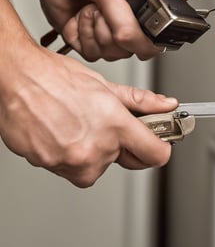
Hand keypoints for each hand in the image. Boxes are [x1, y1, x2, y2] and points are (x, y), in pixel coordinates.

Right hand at [0, 41, 176, 186]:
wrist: (17, 79)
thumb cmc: (55, 78)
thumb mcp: (104, 85)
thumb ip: (140, 102)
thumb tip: (166, 105)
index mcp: (115, 125)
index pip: (155, 154)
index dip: (159, 147)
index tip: (158, 143)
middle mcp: (96, 149)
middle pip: (124, 161)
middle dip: (118, 146)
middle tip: (102, 122)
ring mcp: (72, 161)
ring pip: (95, 167)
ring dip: (90, 151)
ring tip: (75, 123)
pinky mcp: (52, 167)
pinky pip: (71, 168)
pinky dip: (69, 154)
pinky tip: (61, 130)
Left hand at [25, 0, 180, 60]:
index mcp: (148, 9)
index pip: (155, 42)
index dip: (140, 37)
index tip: (127, 16)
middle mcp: (131, 25)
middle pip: (130, 50)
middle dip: (111, 27)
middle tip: (104, 3)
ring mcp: (109, 34)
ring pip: (109, 53)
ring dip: (94, 27)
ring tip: (93, 4)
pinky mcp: (88, 39)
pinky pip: (90, 52)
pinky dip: (81, 33)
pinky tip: (81, 14)